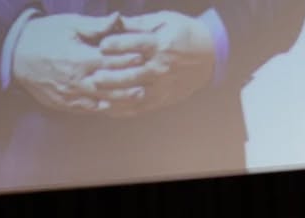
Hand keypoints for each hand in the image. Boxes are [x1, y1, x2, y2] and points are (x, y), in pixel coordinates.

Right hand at [12, 13, 138, 112]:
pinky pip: (88, 109)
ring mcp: (71, 93)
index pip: (111, 60)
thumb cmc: (43, 34)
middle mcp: (77, 79)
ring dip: (121, 98)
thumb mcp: (69, 25)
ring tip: (138, 95)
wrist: (14, 53)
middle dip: (130, 81)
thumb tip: (118, 18)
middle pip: (111, 83)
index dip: (129, 58)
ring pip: (102, 99)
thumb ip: (95, 26)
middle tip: (149, 79)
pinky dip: (103, 107)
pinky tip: (115, 105)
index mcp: (80, 58)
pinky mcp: (64, 103)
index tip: (144, 56)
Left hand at [92, 11, 215, 116]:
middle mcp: (162, 68)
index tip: (102, 45)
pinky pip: (142, 107)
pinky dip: (124, 110)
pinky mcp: (164, 98)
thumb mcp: (163, 20)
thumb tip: (115, 21)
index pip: (137, 45)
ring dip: (116, 97)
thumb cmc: (183, 33)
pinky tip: (108, 108)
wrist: (210, 56)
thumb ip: (138, 24)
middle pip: (134, 75)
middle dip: (113, 78)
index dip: (118, 45)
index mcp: (161, 45)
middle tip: (94, 78)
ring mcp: (163, 86)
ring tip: (97, 97)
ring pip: (136, 95)